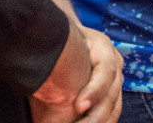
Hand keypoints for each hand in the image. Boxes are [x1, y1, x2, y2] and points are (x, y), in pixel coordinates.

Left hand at [35, 0, 121, 122]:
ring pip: (114, 107)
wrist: (69, 39)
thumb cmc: (61, 43)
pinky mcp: (112, 93)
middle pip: (111, 94)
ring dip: (99, 121)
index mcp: (102, 48)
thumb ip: (54, 63)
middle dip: (95, 116)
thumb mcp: (60, 45)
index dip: (94, 90)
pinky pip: (110, 112)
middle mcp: (114, 65)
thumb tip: (37, 84)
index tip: (78, 106)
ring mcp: (115, 80)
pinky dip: (101, 122)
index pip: (105, 70)